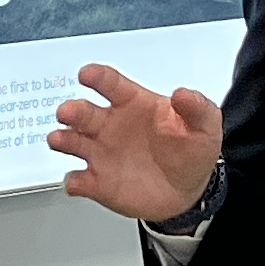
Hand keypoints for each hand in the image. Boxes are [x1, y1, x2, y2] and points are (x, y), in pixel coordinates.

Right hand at [48, 62, 220, 220]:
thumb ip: (196, 107)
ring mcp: (101, 153)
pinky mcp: (98, 182)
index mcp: (132, 103)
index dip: (97, 77)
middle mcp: (110, 125)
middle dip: (72, 110)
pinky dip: (74, 181)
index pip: (110, 84)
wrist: (189, 191)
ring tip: (60, 140)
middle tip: (67, 112)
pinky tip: (78, 181)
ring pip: (71, 142)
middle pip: (83, 112)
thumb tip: (183, 93)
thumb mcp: (204, 125)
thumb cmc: (191, 150)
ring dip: (63, 139)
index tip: (87, 74)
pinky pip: (78, 180)